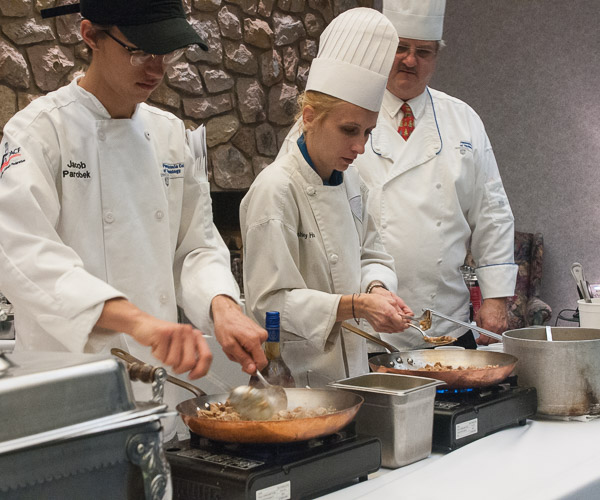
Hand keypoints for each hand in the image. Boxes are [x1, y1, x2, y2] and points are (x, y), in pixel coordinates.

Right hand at [97, 298, 212, 378]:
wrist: (143, 324)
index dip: (201, 370)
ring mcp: (176, 332)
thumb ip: (191, 356)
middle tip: (173, 364)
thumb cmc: (161, 337)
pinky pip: (161, 357)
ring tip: (163, 352)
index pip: (207, 356)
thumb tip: (198, 371)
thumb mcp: (179, 346)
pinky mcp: (163, 333)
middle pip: (190, 363)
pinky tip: (156, 347)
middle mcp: (188, 332)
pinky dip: (157, 356)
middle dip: (179, 369)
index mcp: (195, 336)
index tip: (192, 376)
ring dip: (165, 361)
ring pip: (174, 361)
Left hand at [211, 295, 267, 374]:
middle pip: (256, 358)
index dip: (253, 369)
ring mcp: (261, 334)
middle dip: (244, 358)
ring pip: (254, 353)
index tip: (244, 367)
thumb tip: (252, 369)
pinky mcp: (259, 333)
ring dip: (242, 352)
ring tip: (233, 344)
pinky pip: (253, 347)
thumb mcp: (229, 345)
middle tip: (232, 351)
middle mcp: (261, 336)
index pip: (262, 362)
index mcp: (254, 340)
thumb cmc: (225, 325)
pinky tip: (237, 341)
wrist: (226, 312)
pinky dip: (244, 347)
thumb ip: (242, 359)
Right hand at [359, 288, 412, 332]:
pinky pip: (388, 331)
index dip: (407, 322)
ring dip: (398, 327)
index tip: (408, 321)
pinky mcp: (378, 329)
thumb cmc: (374, 301)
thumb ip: (399, 309)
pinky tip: (391, 323)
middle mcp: (385, 321)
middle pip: (399, 328)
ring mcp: (381, 326)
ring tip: (397, 322)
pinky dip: (392, 328)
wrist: (363, 306)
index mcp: (390, 313)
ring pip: (395, 330)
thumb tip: (405, 315)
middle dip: (404, 325)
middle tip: (405, 322)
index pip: (402, 323)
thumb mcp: (390, 301)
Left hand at [475, 297, 507, 344]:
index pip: (484, 340)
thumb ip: (479, 327)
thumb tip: (480, 334)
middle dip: (485, 341)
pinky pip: (501, 334)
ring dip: (491, 339)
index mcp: (488, 325)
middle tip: (482, 339)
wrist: (496, 301)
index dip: (480, 342)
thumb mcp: (478, 317)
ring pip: (497, 339)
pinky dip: (496, 334)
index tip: (478, 341)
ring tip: (487, 335)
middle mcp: (496, 327)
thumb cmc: (488, 307)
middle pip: (491, 341)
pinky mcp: (506, 326)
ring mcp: (502, 327)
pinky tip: (493, 330)